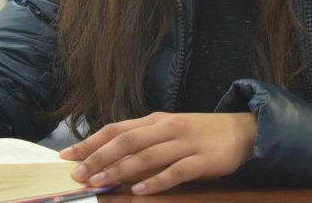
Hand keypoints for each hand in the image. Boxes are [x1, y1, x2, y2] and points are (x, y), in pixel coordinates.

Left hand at [59, 112, 255, 195]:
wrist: (243, 131)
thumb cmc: (200, 134)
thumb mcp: (169, 130)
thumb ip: (144, 141)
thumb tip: (109, 157)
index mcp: (156, 120)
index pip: (116, 129)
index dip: (91, 142)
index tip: (68, 155)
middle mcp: (167, 128)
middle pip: (126, 141)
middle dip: (98, 157)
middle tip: (78, 174)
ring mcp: (185, 143)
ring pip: (146, 156)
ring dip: (120, 170)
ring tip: (99, 182)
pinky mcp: (202, 159)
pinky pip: (176, 171)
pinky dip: (156, 181)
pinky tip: (140, 192)